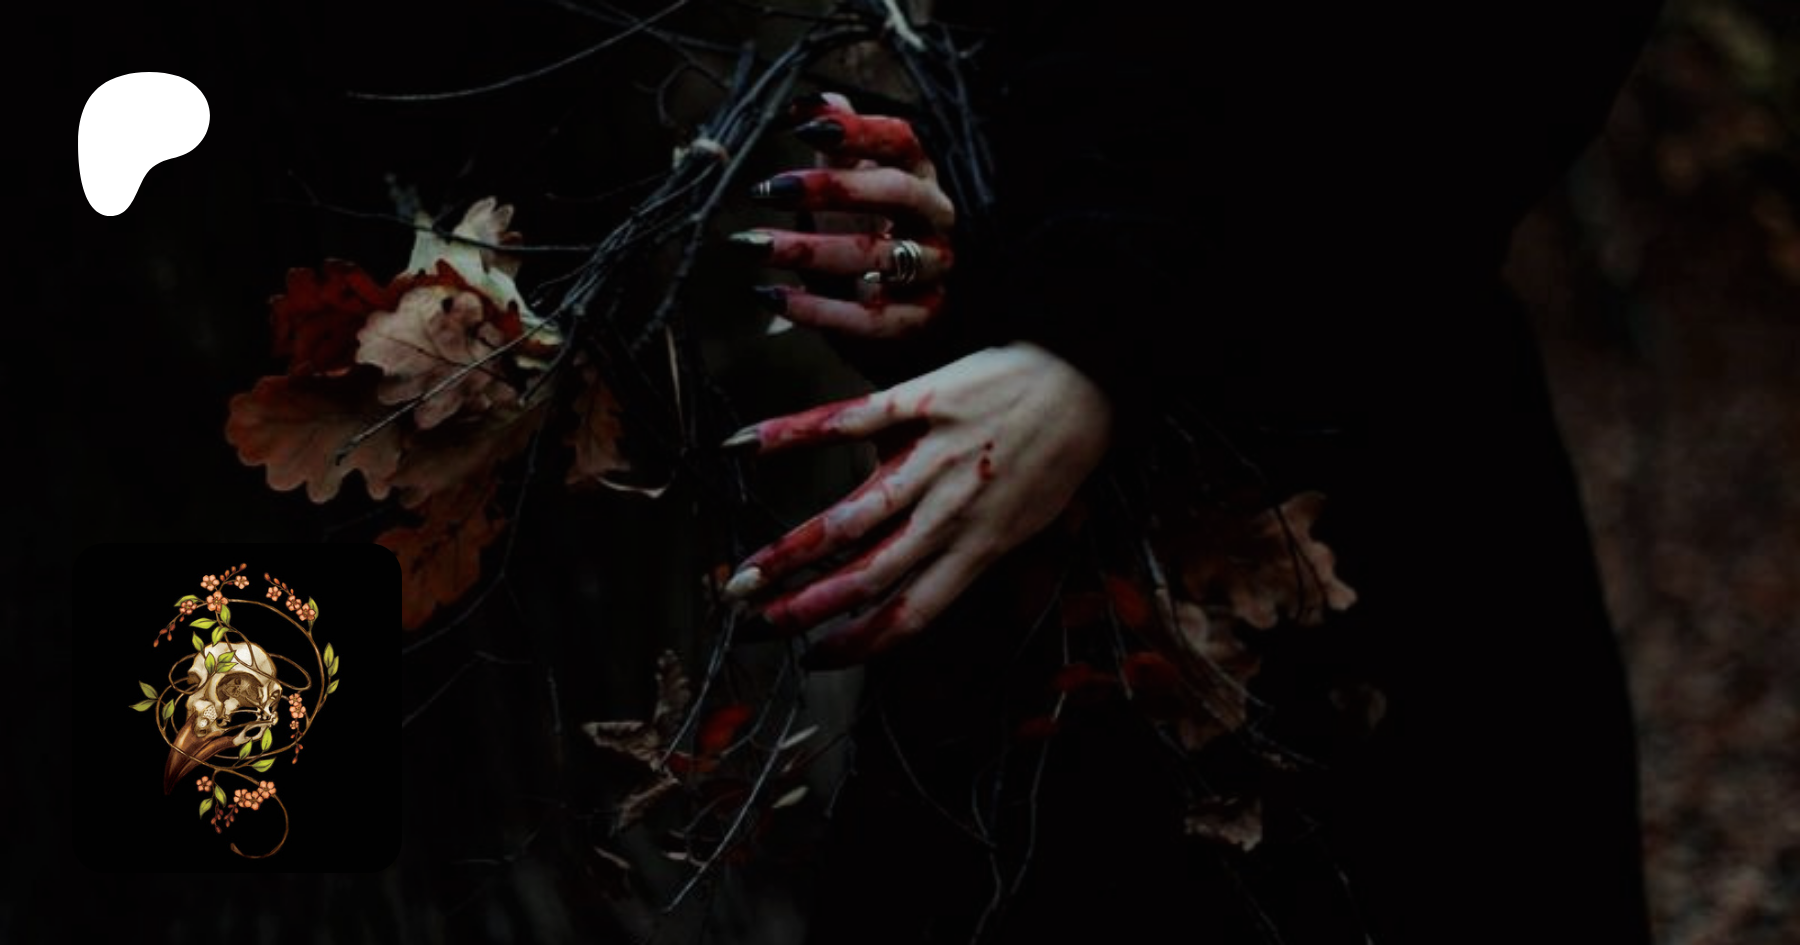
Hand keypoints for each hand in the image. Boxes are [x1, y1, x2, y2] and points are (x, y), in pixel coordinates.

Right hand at [722, 343, 1112, 668]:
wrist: (1086, 374)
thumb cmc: (1064, 448)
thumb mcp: (1034, 519)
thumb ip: (976, 549)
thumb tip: (923, 568)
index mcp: (981, 549)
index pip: (911, 615)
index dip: (858, 645)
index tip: (816, 656)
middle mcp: (949, 515)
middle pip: (866, 579)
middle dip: (805, 609)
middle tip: (756, 625)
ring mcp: (929, 461)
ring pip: (848, 520)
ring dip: (789, 554)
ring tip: (744, 577)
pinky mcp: (917, 404)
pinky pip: (846, 424)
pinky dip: (793, 435)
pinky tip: (746, 446)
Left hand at [733, 93, 953, 336]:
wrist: (895, 306)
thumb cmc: (870, 231)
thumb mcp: (852, 184)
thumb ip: (836, 145)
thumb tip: (813, 100)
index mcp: (920, 176)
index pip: (901, 141)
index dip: (857, 130)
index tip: (802, 127)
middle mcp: (935, 219)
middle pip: (896, 192)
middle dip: (831, 188)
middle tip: (768, 189)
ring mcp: (932, 271)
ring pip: (877, 257)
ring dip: (809, 250)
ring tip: (752, 244)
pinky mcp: (918, 320)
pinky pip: (869, 319)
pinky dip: (820, 310)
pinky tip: (773, 296)